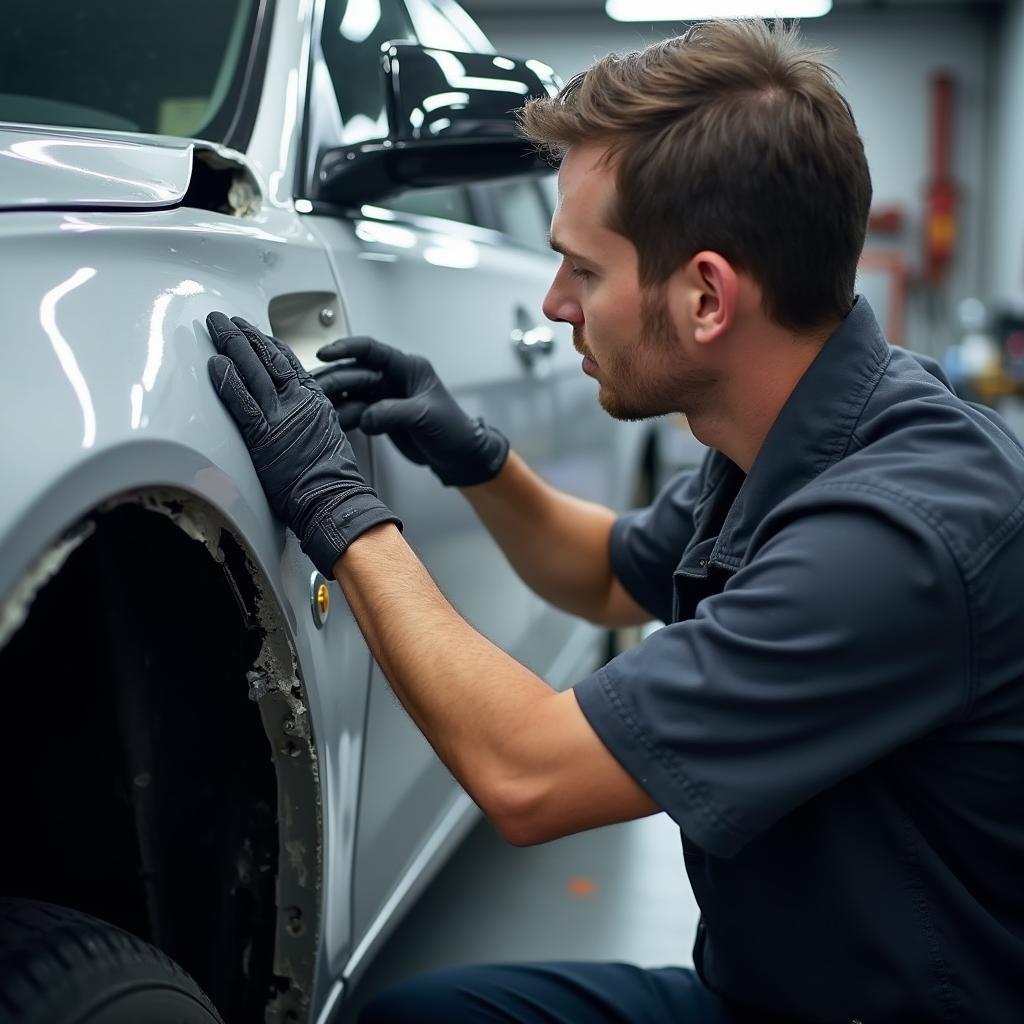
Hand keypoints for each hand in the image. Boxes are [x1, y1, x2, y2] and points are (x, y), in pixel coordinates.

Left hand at [206, 313, 400, 574]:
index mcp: (315, 401)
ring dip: (231, 345)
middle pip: (267, 358)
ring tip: (216, 327)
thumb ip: (310, 419)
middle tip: (225, 320)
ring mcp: (281, 417)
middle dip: (243, 335)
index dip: (267, 343)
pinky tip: (216, 364)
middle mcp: (298, 402)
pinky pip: (241, 402)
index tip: (253, 330)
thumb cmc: (332, 479)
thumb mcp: (328, 436)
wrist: (334, 499)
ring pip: (253, 371)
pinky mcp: (264, 436)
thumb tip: (297, 419)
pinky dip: (228, 381)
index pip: (288, 362)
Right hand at [314, 337, 508, 486]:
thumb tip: (366, 417)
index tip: (325, 353)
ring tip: (316, 406)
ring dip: (335, 400)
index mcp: (408, 368)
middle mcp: (393, 380)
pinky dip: (343, 416)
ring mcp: (384, 398)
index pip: (372, 351)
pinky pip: (355, 412)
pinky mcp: (379, 417)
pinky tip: (330, 421)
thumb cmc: (453, 430)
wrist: (459, 457)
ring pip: (351, 393)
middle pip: (355, 373)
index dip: (346, 348)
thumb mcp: (425, 416)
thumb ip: (393, 413)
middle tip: (314, 390)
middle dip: (334, 379)